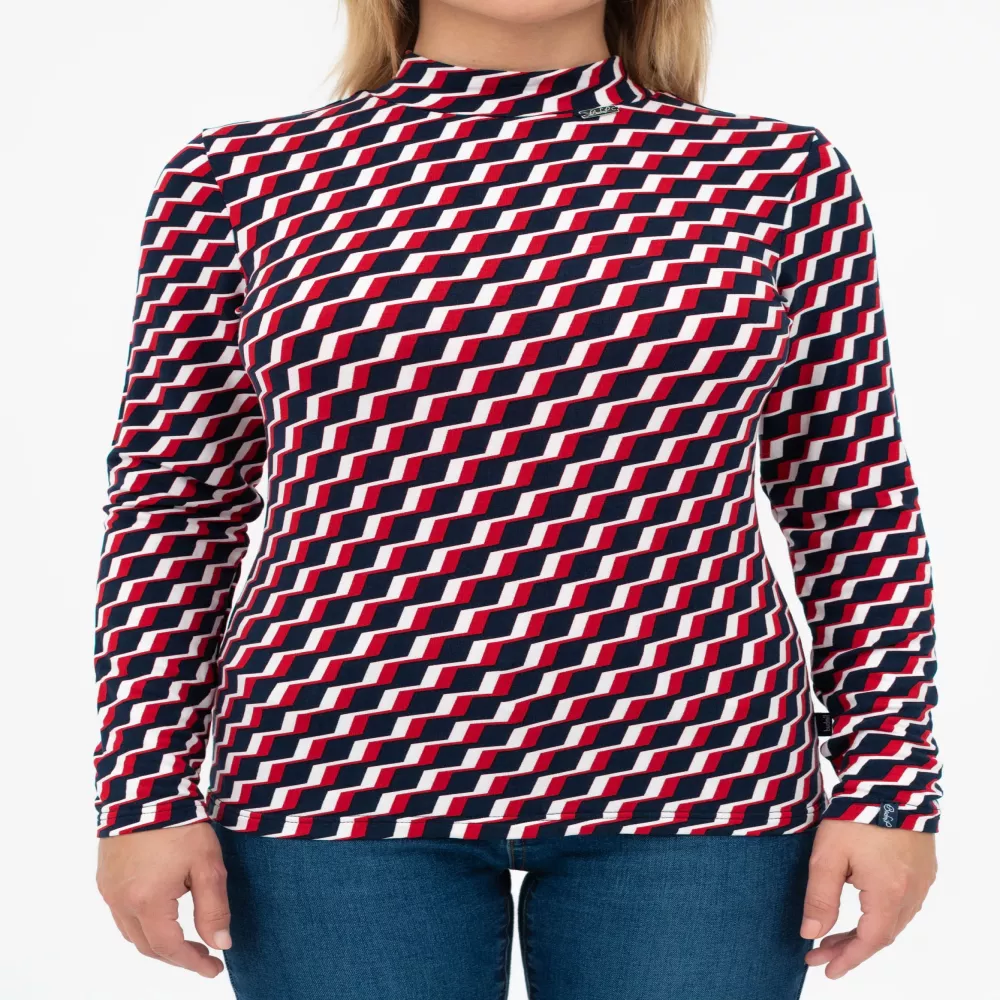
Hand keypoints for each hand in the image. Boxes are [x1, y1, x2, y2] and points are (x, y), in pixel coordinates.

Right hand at [96, 822, 230, 977]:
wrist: (147, 788)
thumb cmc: (181, 824)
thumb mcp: (207, 865)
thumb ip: (213, 908)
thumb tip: (221, 943)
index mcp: (146, 903)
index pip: (170, 949)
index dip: (193, 962)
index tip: (215, 968)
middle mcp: (121, 902)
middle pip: (148, 946)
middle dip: (177, 956)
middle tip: (204, 955)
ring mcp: (109, 890)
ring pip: (132, 932)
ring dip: (158, 941)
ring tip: (186, 938)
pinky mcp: (105, 877)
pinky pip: (121, 914)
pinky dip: (143, 923)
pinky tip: (162, 914)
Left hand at [801, 817, 935, 978]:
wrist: (890, 780)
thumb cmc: (855, 815)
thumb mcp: (828, 855)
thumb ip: (820, 896)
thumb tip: (810, 934)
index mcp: (889, 894)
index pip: (869, 941)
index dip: (847, 958)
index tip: (824, 969)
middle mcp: (912, 893)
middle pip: (882, 934)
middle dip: (850, 947)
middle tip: (820, 953)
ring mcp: (921, 880)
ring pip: (894, 920)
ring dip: (866, 931)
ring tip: (835, 934)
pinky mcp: (923, 867)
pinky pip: (904, 903)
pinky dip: (881, 914)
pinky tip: (862, 909)